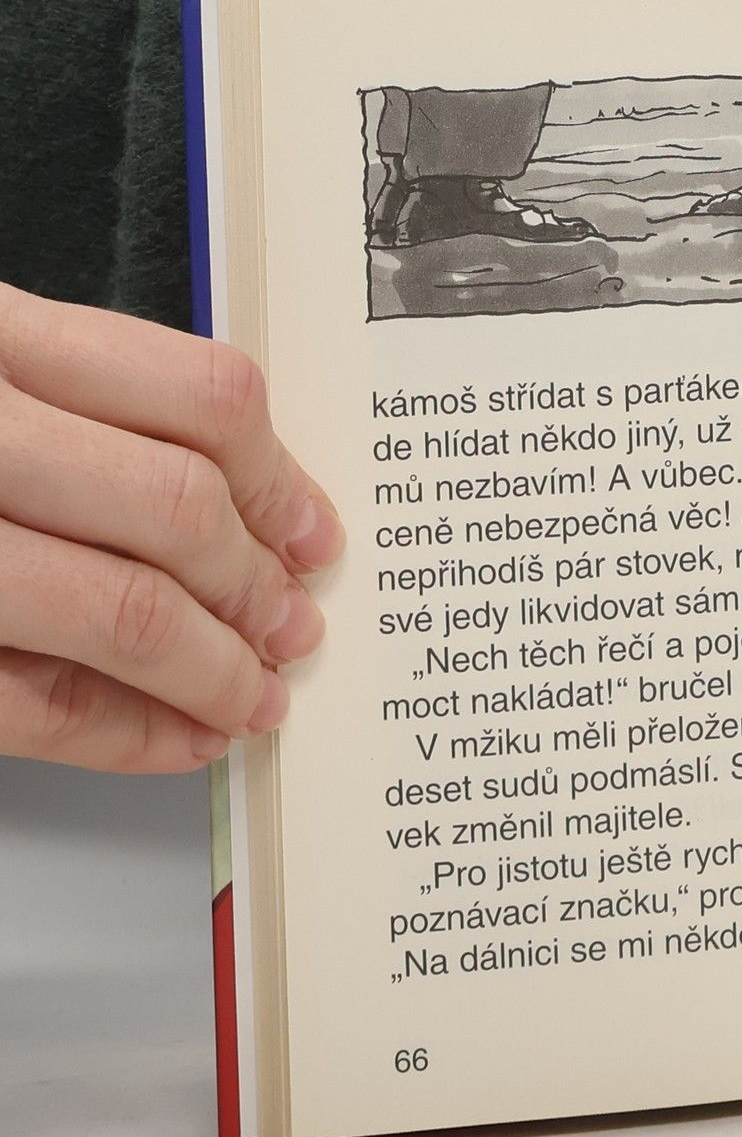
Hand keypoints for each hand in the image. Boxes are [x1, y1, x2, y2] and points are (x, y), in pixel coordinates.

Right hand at [0, 286, 341, 772]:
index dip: (279, 481)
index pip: (194, 397)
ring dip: (213, 670)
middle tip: (291, 625)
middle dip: (255, 587)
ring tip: (249, 692)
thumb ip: (77, 410)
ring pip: (121, 609)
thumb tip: (253, 517)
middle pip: (175, 508)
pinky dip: (128, 736)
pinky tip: (177, 739)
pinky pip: (32, 705)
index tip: (313, 533)